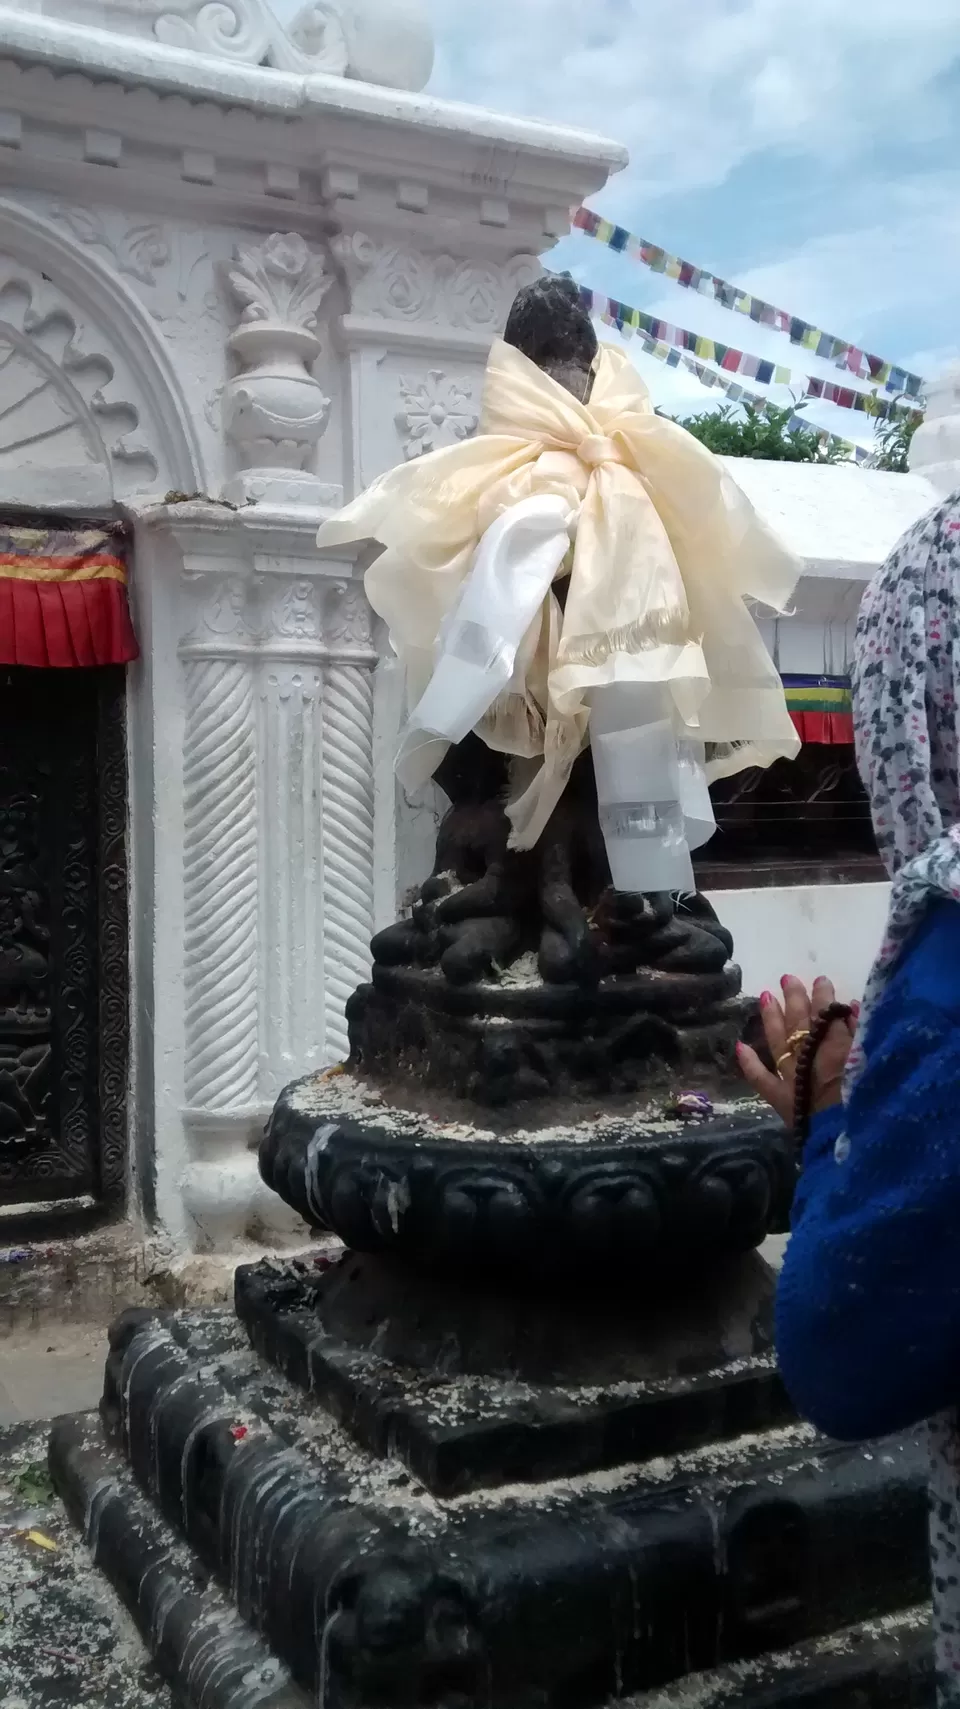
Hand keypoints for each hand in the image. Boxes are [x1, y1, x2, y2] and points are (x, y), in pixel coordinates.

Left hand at [737, 976, 857, 1126]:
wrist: (848, 1139)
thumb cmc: (867, 1100)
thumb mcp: (872, 1062)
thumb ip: (862, 1035)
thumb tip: (850, 1009)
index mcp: (835, 1047)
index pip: (827, 1015)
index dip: (824, 997)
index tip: (822, 980)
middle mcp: (809, 1056)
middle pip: (800, 1022)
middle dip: (795, 999)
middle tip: (788, 978)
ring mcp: (790, 1076)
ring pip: (778, 1041)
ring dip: (772, 1018)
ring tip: (766, 996)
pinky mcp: (780, 1098)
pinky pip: (761, 1078)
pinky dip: (750, 1062)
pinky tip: (739, 1045)